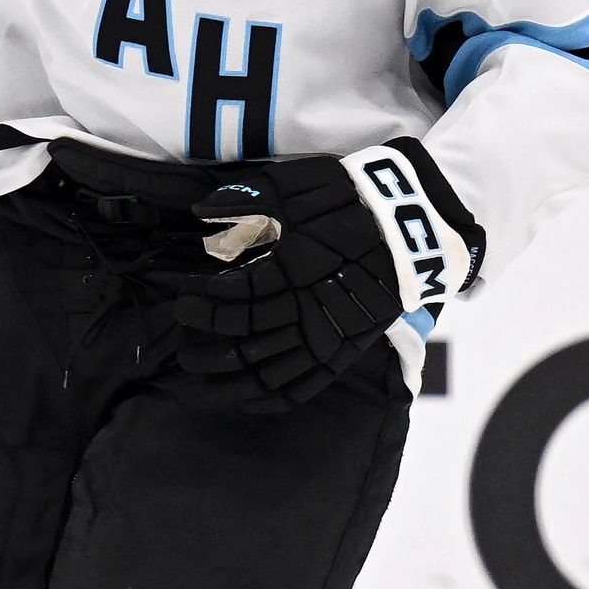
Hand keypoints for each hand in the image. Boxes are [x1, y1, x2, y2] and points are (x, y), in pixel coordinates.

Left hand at [171, 141, 480, 407]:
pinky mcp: (341, 354)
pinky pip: (299, 389)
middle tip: (181, 341)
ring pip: (264, 373)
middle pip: (243, 339)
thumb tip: (199, 213)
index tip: (182, 299)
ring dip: (222, 380)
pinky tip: (240, 400)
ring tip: (193, 377)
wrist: (408, 226)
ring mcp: (327, 336)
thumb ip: (245, 202)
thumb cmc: (347, 200)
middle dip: (203, 343)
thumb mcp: (294, 187)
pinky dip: (265, 400)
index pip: (234, 298)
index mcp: (294, 268)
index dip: (202, 303)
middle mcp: (307, 308)